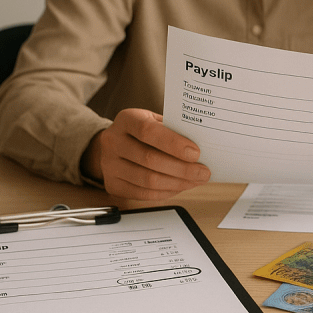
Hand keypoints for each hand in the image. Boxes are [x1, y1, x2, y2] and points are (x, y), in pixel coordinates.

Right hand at [82, 108, 209, 199]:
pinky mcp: (112, 184)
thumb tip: (203, 145)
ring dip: (177, 183)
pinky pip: (143, 194)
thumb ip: (173, 129)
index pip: (148, 131)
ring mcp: (109, 165)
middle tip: (203, 172)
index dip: (173, 144)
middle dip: (182, 169)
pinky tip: (180, 187)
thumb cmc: (142, 132)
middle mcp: (113, 141)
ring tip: (195, 181)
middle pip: (149, 159)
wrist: (114, 144)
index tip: (196, 153)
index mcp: (127, 119)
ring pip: (147, 180)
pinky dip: (166, 192)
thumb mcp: (155, 121)